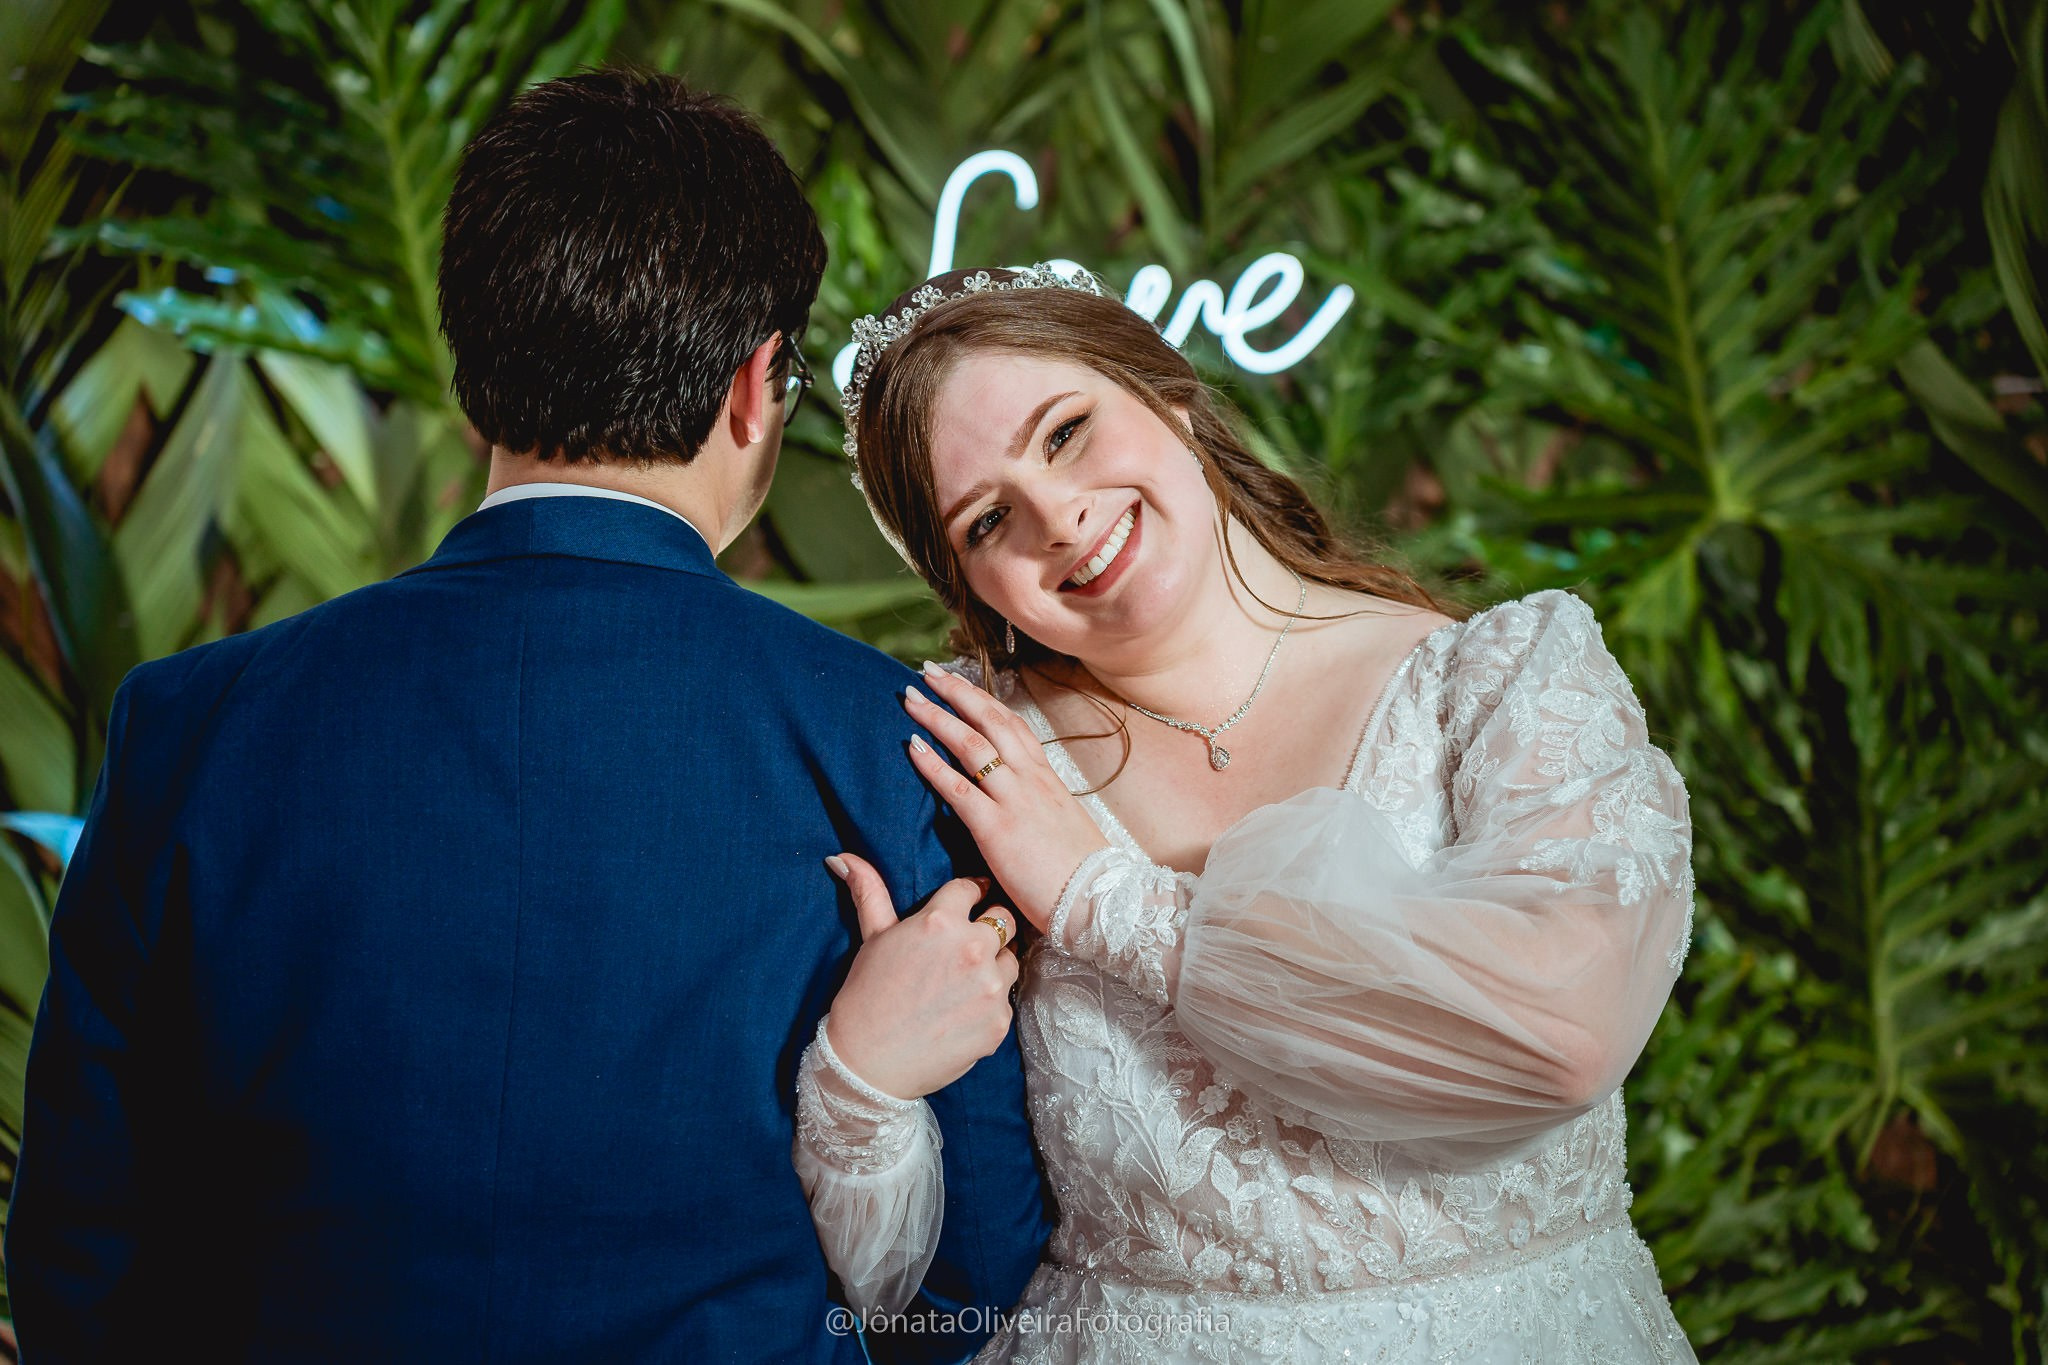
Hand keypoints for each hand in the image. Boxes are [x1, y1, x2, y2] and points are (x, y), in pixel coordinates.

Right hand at [822, 852, 1020, 1099]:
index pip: (972, 888)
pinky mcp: (999, 1022)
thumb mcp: (872, 938)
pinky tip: (963, 1011)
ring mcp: (990, 988)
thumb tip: (841, 857)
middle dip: (990, 925)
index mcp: (940, 921)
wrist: (868, 1064)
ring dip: (995, 964)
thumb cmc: (866, 996)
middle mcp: (972, 949)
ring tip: (964, 981)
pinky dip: (990, 1004)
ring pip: (1011, 959)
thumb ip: (869, 892)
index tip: (968, 902)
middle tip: (968, 944)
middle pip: (1004, 919)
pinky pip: (1007, 1001)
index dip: (969, 895)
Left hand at [905, 663, 1110, 932]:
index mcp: (1046, 777)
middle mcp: (1030, 779)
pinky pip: (957, 788)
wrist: (1101, 901)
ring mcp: (1014, 801)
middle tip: (927, 672)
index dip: (983, 699)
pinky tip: (911, 746)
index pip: (1012, 724)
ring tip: (910, 698)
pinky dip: (932, 764)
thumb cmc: (1083, 873)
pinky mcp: (996, 829)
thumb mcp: (1061, 825)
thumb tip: (1018, 805)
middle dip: (956, 692)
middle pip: (989, 720)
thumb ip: (1037, 807)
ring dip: (937, 717)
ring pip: (971, 744)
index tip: (958, 683)